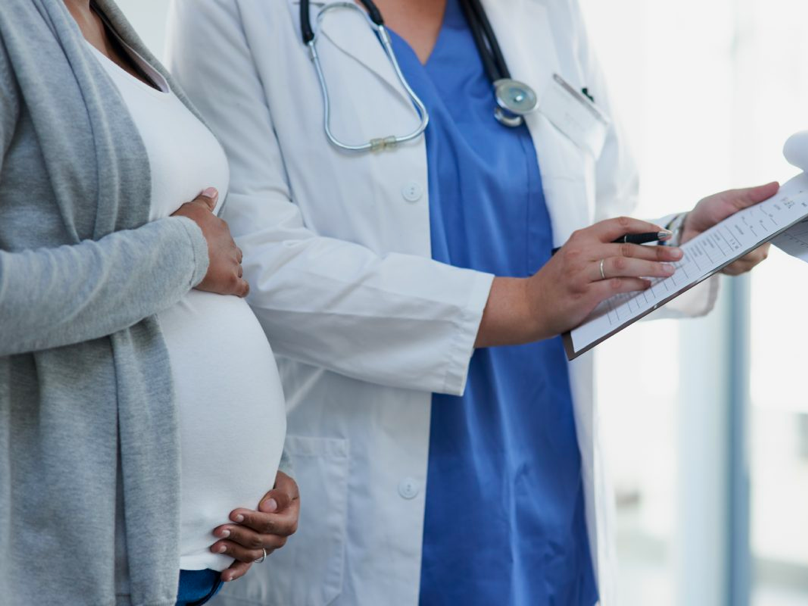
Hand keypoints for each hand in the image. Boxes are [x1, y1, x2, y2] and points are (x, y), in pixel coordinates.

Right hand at [172, 187, 249, 296]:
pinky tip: (236, 291)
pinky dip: (240, 289)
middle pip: (234, 254)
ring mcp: (231, 264)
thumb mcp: (191, 208)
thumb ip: (204, 201)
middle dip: (226, 259)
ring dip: (230, 272)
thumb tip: (214, 190)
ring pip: (237, 269)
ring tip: (217, 278)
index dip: (216, 244)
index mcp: (221, 229)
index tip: (205, 248)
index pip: (224, 237)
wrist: (180, 246)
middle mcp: (230, 245)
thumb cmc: (182, 227)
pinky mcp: (229, 281)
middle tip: (211, 265)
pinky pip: (242, 287)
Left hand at [210, 471, 300, 582]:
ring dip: (232, 551)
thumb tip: (267, 507)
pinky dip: (236, 571)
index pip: (271, 524)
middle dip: (237, 535)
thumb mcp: (283, 483)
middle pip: (258, 541)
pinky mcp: (256, 554)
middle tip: (218, 529)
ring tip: (215, 545)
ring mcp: (268, 548)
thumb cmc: (276, 485)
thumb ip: (280, 494)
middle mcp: (280, 537)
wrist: (270, 492)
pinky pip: (247, 566)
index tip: (233, 514)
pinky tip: (224, 575)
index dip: (252, 520)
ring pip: (251, 554)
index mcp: (289, 520)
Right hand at [476, 217, 683, 347]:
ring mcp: (581, 271)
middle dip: (657, 251)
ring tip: (670, 271)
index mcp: (580, 238)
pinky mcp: (583, 292)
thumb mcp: (573, 260)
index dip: (645, 227)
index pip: (618, 224)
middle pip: (627, 245)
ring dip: (651, 267)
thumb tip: (637, 256)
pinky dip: (635, 285)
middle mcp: (581, 251)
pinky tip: (647, 287)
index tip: (664, 234)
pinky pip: (617, 285)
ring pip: (625, 263)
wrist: (527, 307)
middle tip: (677, 254)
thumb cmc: (554, 286)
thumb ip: (598, 254)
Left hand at [682, 182, 778, 275]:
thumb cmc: (712, 210)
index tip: (756, 224)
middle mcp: (758, 246)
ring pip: (746, 260)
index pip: (774, 230)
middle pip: (760, 250)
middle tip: (731, 231)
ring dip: (732, 251)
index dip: (769, 228)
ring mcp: (745, 260)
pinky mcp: (731, 269)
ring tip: (719, 239)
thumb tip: (775, 186)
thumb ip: (751, 195)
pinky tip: (714, 251)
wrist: (689, 225)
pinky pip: (731, 268)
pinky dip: (722, 260)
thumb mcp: (730, 198)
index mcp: (762, 226)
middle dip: (746, 241)